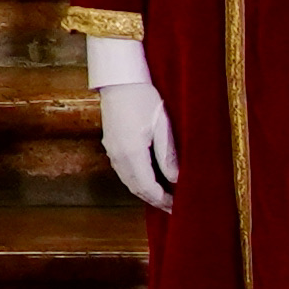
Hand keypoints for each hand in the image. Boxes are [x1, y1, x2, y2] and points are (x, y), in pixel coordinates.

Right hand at [87, 36, 175, 209]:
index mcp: (132, 152)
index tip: (177, 206)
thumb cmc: (143, 97)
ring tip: (162, 198)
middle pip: (136, 188)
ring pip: (128, 181)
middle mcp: (118, 155)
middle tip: (172, 208)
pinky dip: (136, 182)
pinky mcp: (110, 144)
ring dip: (145, 192)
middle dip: (154, 200)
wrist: (119, 80)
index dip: (162, 199)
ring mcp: (111, 150)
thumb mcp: (161, 125)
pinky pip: (123, 172)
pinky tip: (147, 181)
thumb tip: (176, 180)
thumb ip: (168, 155)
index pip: (147, 186)